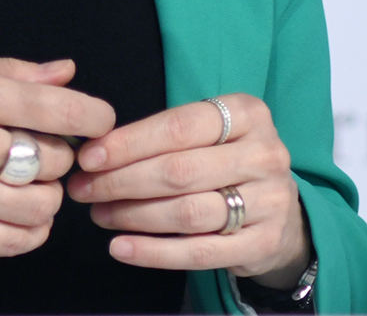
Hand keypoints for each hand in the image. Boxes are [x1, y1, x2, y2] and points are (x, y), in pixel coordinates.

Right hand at [0, 53, 115, 256]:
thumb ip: (6, 71)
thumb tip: (64, 73)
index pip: (61, 109)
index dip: (93, 115)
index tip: (97, 120)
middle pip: (56, 157)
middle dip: (58, 153)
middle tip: (39, 148)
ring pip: (44, 205)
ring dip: (47, 195)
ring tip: (28, 183)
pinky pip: (16, 241)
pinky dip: (31, 232)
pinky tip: (18, 214)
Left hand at [68, 93, 310, 284]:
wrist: (281, 212)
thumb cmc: (227, 162)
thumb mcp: (208, 133)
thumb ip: (163, 135)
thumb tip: (97, 149)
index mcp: (248, 114)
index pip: (178, 127)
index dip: (129, 143)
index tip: (88, 157)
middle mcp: (264, 154)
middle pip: (180, 171)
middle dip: (122, 181)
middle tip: (84, 189)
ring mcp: (269, 201)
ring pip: (188, 212)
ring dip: (134, 216)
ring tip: (99, 214)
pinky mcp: (263, 244)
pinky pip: (200, 251)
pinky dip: (154, 252)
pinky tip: (122, 247)